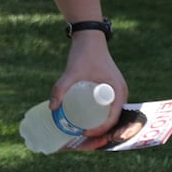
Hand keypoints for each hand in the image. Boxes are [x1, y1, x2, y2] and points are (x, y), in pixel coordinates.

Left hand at [50, 33, 126, 148]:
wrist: (88, 36)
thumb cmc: (83, 53)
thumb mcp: (72, 72)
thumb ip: (60, 88)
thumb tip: (51, 108)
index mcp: (118, 92)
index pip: (112, 118)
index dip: (100, 129)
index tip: (84, 132)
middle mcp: (120, 93)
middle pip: (112, 118)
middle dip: (98, 130)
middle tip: (81, 135)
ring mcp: (115, 90)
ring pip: (108, 112)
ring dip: (98, 122)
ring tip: (81, 129)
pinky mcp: (107, 86)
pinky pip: (105, 105)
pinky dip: (97, 113)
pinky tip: (85, 117)